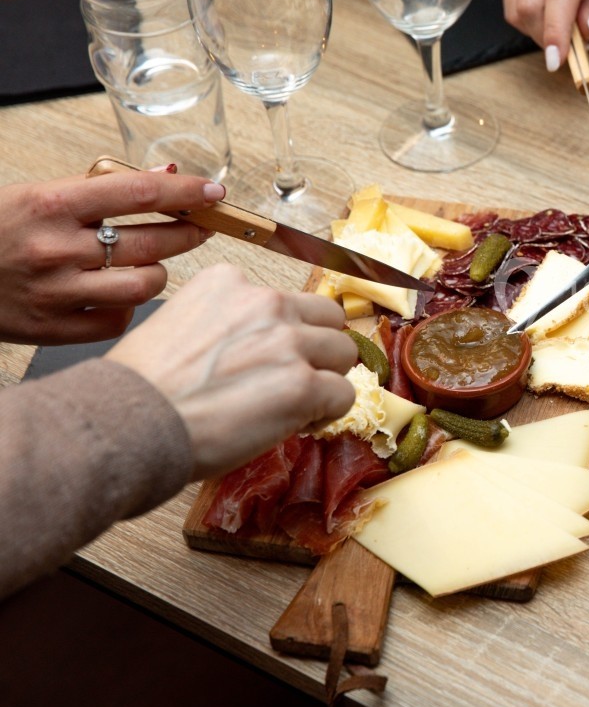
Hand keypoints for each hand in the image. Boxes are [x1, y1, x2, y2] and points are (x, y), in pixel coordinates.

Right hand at [0, 169, 224, 343]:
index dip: (186, 192)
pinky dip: (127, 307)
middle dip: (187, 233)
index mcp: (50, 205)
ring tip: (147, 263)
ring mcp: (54, 292)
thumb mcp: (37, 195)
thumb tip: (166, 176)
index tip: (213, 192)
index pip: (139, 193)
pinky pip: (119, 320)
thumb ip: (102, 188)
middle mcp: (54, 249)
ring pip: (145, 285)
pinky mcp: (51, 329)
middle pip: (153, 242)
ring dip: (158, 272)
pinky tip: (115, 293)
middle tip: (197, 229)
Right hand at [105, 264, 357, 480]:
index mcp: (229, 282)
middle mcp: (264, 302)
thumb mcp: (179, 326)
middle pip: (327, 317)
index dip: (281, 333)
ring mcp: (287, 342)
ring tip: (295, 405)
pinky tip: (299, 424)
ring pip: (343, 352)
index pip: (283, 299)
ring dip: (326, 380)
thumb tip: (259, 352)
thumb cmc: (141, 389)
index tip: (263, 359)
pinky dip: (328, 414)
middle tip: (292, 379)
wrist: (126, 423)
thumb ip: (227, 325)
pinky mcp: (303, 385)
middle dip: (316, 349)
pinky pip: (343, 395)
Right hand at [504, 0, 588, 71]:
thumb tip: (583, 32)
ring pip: (515, 4)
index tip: (556, 61)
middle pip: (530, 3)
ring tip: (561, 27)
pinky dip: (526, 15)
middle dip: (545, 35)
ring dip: (534, 28)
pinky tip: (548, 13)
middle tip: (568, 47)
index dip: (555, 32)